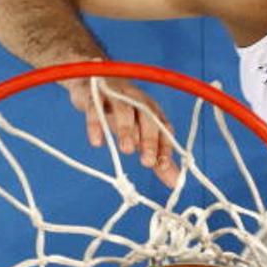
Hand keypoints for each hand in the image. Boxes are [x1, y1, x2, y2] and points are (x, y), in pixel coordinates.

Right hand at [60, 76, 179, 187]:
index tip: (162, 166)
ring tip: (126, 150)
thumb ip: (157, 158)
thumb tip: (175, 183)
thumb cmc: (122, 112)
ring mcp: (116, 95)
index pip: (164, 128)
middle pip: (147, 117)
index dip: (165, 147)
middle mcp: (137, 100)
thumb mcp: (141, 133)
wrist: (91, 82)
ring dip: (127, 129)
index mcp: (152, 110)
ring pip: (124, 110)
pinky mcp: (94, 95)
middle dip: (149, 139)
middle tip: (147, 162)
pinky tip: (97, 142)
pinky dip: (96, 124)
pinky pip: (95, 108)